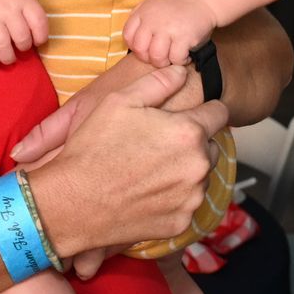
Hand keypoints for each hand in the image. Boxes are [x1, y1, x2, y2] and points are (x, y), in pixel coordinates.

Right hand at [0, 0, 48, 69]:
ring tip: (9, 58)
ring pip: (2, 45)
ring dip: (8, 57)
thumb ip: (32, 8)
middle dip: (24, 47)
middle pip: (21, 37)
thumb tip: (37, 33)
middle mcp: (7, 9)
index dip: (41, 37)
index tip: (39, 41)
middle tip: (22, 47)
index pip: (39, 23)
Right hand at [24, 64, 227, 272]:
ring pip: (200, 177)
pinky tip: (146, 191)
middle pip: (211, 146)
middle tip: (161, 143)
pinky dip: (173, 198)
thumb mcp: (120, 101)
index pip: (220, 113)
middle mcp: (198, 167)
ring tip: (150, 168)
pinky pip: (186, 204)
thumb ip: (158, 82)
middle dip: (193, 142)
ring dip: (184, 170)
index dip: (205, 110)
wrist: (73, 203)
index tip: (191, 114)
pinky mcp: (180, 222)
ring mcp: (191, 198)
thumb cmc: (94, 149)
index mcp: (188, 132)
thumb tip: (182, 71)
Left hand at [123, 0, 217, 67]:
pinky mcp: (185, 37)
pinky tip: (185, 56)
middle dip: (148, 58)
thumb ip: (141, 14)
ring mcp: (168, 29)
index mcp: (144, 12)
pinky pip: (176, 59)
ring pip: (157, 57)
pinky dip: (180, 61)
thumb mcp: (154, 0)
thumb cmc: (180, 0)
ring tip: (171, 57)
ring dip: (164, 62)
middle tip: (159, 56)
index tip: (146, 48)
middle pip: (140, 50)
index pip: (128, 36)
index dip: (135, 46)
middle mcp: (153, 21)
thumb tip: (133, 33)